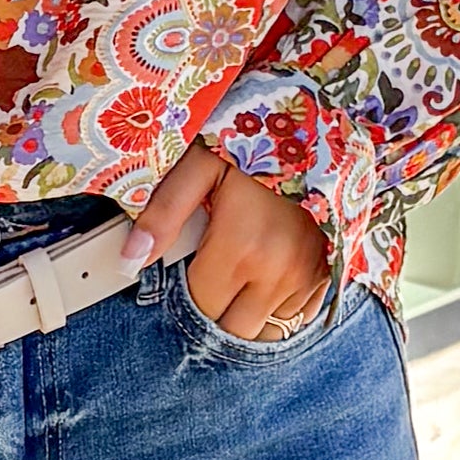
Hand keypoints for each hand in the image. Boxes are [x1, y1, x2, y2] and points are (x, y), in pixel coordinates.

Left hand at [120, 141, 336, 336]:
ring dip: (248, 312)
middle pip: (232, 329)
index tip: (189, 264)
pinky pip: (298, 319)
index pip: (200, 305)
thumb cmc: (254, 143)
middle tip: (213, 271)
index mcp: (241, 246)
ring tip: (241, 272)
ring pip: (266, 331)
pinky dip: (279, 308)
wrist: (320, 129)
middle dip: (216, 309)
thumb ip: (164, 212)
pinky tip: (268, 277)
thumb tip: (130, 259)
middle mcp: (278, 272)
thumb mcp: (200, 163)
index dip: (186, 290)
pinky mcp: (328, 276)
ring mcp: (308, 277)